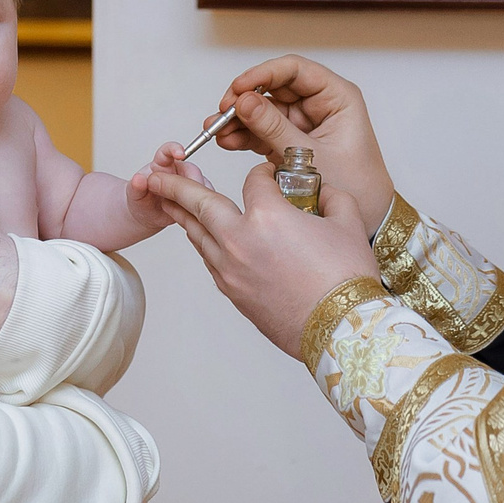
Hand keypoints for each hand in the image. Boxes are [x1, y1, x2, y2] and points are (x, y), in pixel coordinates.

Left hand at [123, 144, 199, 233]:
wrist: (145, 215)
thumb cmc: (140, 201)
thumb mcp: (133, 195)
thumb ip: (136, 186)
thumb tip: (138, 180)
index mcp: (162, 165)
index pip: (169, 151)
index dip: (175, 149)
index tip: (180, 154)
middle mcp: (177, 172)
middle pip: (191, 169)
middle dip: (190, 180)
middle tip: (185, 194)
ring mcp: (189, 185)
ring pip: (201, 185)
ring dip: (198, 196)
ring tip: (186, 208)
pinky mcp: (196, 198)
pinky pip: (205, 200)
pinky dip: (202, 207)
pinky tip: (192, 214)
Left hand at [144, 161, 380, 355]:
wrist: (339, 329)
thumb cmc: (345, 279)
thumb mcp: (348, 223)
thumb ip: (332, 197)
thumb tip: (324, 191)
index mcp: (267, 216)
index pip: (254, 181)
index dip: (265, 173)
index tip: (271, 175)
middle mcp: (239, 240)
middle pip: (199, 204)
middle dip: (174, 186)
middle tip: (155, 174)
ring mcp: (231, 270)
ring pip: (198, 235)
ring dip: (181, 215)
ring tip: (166, 201)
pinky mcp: (233, 293)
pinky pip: (210, 260)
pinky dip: (203, 243)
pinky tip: (201, 237)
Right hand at [204, 58, 394, 230]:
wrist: (370, 218)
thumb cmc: (356, 185)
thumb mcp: (310, 156)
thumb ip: (274, 128)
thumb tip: (243, 102)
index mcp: (337, 97)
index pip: (295, 70)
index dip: (263, 74)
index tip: (238, 88)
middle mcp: (320, 104)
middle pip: (275, 88)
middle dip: (245, 99)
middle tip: (223, 113)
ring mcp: (304, 122)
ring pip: (265, 110)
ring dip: (240, 119)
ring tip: (218, 132)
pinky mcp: (292, 140)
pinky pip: (263, 130)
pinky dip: (245, 135)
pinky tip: (228, 141)